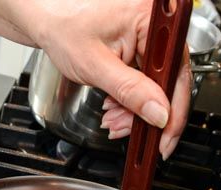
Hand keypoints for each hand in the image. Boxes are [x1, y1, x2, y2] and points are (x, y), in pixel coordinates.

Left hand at [0, 0, 191, 158]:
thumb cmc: (63, 28)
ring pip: (154, 85)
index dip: (173, 112)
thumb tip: (159, 114)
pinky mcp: (139, 47)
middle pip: (166, 82)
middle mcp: (155, 26)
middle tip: (129, 132)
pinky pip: (143, 79)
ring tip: (113, 120)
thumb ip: (131, 92)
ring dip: (134, 110)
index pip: (176, 74)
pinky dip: (129, 99)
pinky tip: (114, 108)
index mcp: (151, 20)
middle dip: (145, 114)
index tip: (165, 138)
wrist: (44, 19)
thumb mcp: (97, 66)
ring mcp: (147, 37)